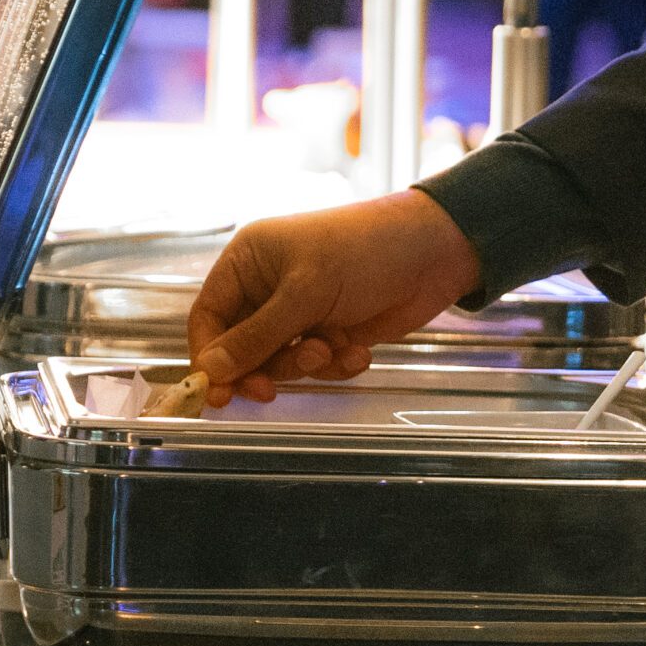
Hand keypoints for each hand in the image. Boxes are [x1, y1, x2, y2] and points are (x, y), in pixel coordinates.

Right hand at [185, 190, 483, 405]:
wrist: (436, 252)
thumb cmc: (365, 251)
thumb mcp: (305, 292)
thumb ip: (257, 336)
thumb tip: (210, 370)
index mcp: (250, 261)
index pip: (209, 316)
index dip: (210, 357)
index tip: (217, 394)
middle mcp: (270, 286)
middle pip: (242, 346)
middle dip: (263, 366)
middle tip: (272, 389)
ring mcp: (303, 309)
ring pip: (281, 360)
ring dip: (305, 363)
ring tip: (331, 349)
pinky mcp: (334, 329)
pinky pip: (318, 363)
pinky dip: (336, 363)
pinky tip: (358, 352)